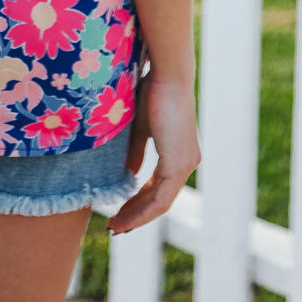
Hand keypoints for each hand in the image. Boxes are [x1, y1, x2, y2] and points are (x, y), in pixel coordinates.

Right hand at [108, 68, 199, 233]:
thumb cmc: (152, 91)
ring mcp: (186, 165)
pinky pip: (160, 198)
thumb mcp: (139, 127)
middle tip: (115, 226)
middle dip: (136, 214)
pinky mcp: (179, 164)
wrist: (167, 75)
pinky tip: (124, 216)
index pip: (159, 186)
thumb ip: (135, 152)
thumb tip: (127, 175)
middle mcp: (187, 162)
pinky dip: (142, 210)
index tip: (118, 211)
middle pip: (160, 200)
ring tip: (115, 226)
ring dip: (136, 217)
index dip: (138, 201)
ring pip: (161, 203)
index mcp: (179, 152)